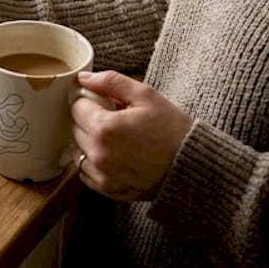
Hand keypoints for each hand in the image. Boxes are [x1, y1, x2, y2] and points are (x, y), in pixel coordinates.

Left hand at [70, 70, 193, 200]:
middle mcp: (98, 153)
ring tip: (117, 138)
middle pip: (76, 129)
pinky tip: (115, 155)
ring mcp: (102, 174)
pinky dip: (94, 162)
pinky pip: (86, 172)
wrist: (193, 165)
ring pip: (79, 151)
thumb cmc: (172, 129)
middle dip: (90, 120)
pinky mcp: (108, 189)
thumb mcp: (146, 96)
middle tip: (115, 118)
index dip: (90, 100)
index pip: (77, 107)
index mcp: (104, 128)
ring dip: (90, 142)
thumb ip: (111, 82)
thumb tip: (83, 78)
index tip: (104, 102)